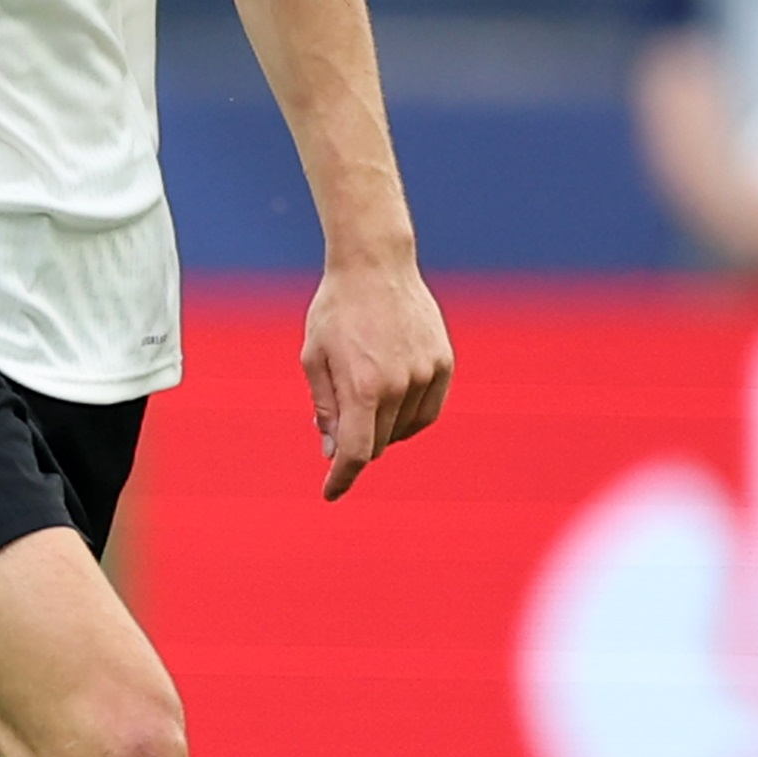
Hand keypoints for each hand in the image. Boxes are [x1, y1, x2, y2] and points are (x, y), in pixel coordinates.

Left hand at [304, 253, 452, 500]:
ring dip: (383, 427)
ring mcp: (425, 374)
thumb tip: (332, 451)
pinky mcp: (443, 363)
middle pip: (378, 442)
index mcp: (362, 386)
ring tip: (366, 392)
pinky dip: (410, 417)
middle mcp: (398, 385)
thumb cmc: (336, 310)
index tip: (331, 492)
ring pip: (404, 429)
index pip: (356, 452)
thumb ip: (324, 408)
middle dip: (356, 441)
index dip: (342, 478)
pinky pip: (428, 410)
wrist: (375, 264)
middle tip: (340, 415)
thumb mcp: (313, 358)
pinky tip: (393, 399)